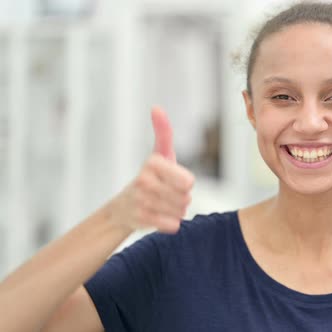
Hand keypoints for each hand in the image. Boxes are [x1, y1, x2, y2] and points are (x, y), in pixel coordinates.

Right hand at [109, 107, 194, 233]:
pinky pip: (172, 225)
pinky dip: (171, 223)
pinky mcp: (141, 219)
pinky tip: (159, 216)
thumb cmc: (152, 176)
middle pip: (186, 197)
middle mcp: (143, 180)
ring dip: (177, 210)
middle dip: (182, 198)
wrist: (124, 207)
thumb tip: (156, 107)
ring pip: (180, 211)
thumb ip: (163, 132)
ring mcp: (141, 200)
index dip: (186, 183)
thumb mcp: (161, 154)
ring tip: (163, 204)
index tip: (172, 179)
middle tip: (167, 194)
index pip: (188, 182)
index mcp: (152, 162)